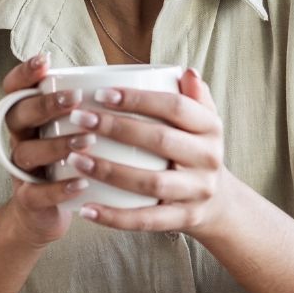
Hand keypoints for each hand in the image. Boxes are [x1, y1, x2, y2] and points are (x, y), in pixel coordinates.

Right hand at [0, 52, 97, 248]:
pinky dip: (58, 189)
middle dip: (45, 104)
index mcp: (32, 116)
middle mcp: (22, 138)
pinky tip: (82, 183)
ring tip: (86, 141)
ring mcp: (22, 169)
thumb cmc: (76, 161)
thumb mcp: (83, 129)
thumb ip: (108, 103)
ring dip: (56, 145)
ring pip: (26, 152)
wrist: (49, 213)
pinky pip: (36, 193)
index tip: (46, 61)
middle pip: (18, 114)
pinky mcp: (28, 200)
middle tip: (75, 99)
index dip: (25, 73)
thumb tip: (168, 74)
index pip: (16, 88)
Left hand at [65, 67, 234, 237]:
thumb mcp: (203, 121)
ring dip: (109, 171)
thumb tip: (185, 72)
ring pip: (150, 182)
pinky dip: (114, 217)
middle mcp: (209, 158)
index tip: (100, 93)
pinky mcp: (184, 219)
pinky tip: (86, 209)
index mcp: (211, 127)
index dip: (138, 99)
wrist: (219, 202)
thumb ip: (193, 96)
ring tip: (74, 160)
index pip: (176, 107)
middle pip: (161, 140)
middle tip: (78, 119)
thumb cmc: (195, 150)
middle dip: (116, 128)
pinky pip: (146, 220)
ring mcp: (197, 191)